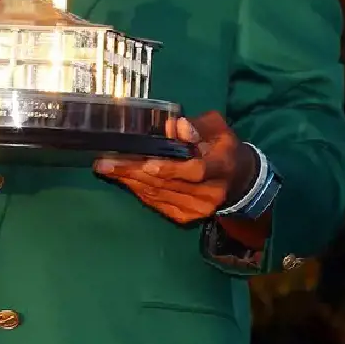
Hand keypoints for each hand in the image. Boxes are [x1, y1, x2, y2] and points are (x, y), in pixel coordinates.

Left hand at [93, 112, 256, 224]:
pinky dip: (138, 191)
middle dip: (134, 171)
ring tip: (107, 167)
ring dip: (130, 181)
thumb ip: (197, 127)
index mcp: (221, 166)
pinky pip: (157, 204)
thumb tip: (175, 126)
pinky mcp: (186, 217)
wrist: (238, 180)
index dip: (171, 169)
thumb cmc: (222, 146)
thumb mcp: (217, 128)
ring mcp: (198, 209)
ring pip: (159, 195)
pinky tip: (122, 179)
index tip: (147, 163)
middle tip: (106, 161)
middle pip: (169, 184)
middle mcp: (210, 193)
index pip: (196, 171)